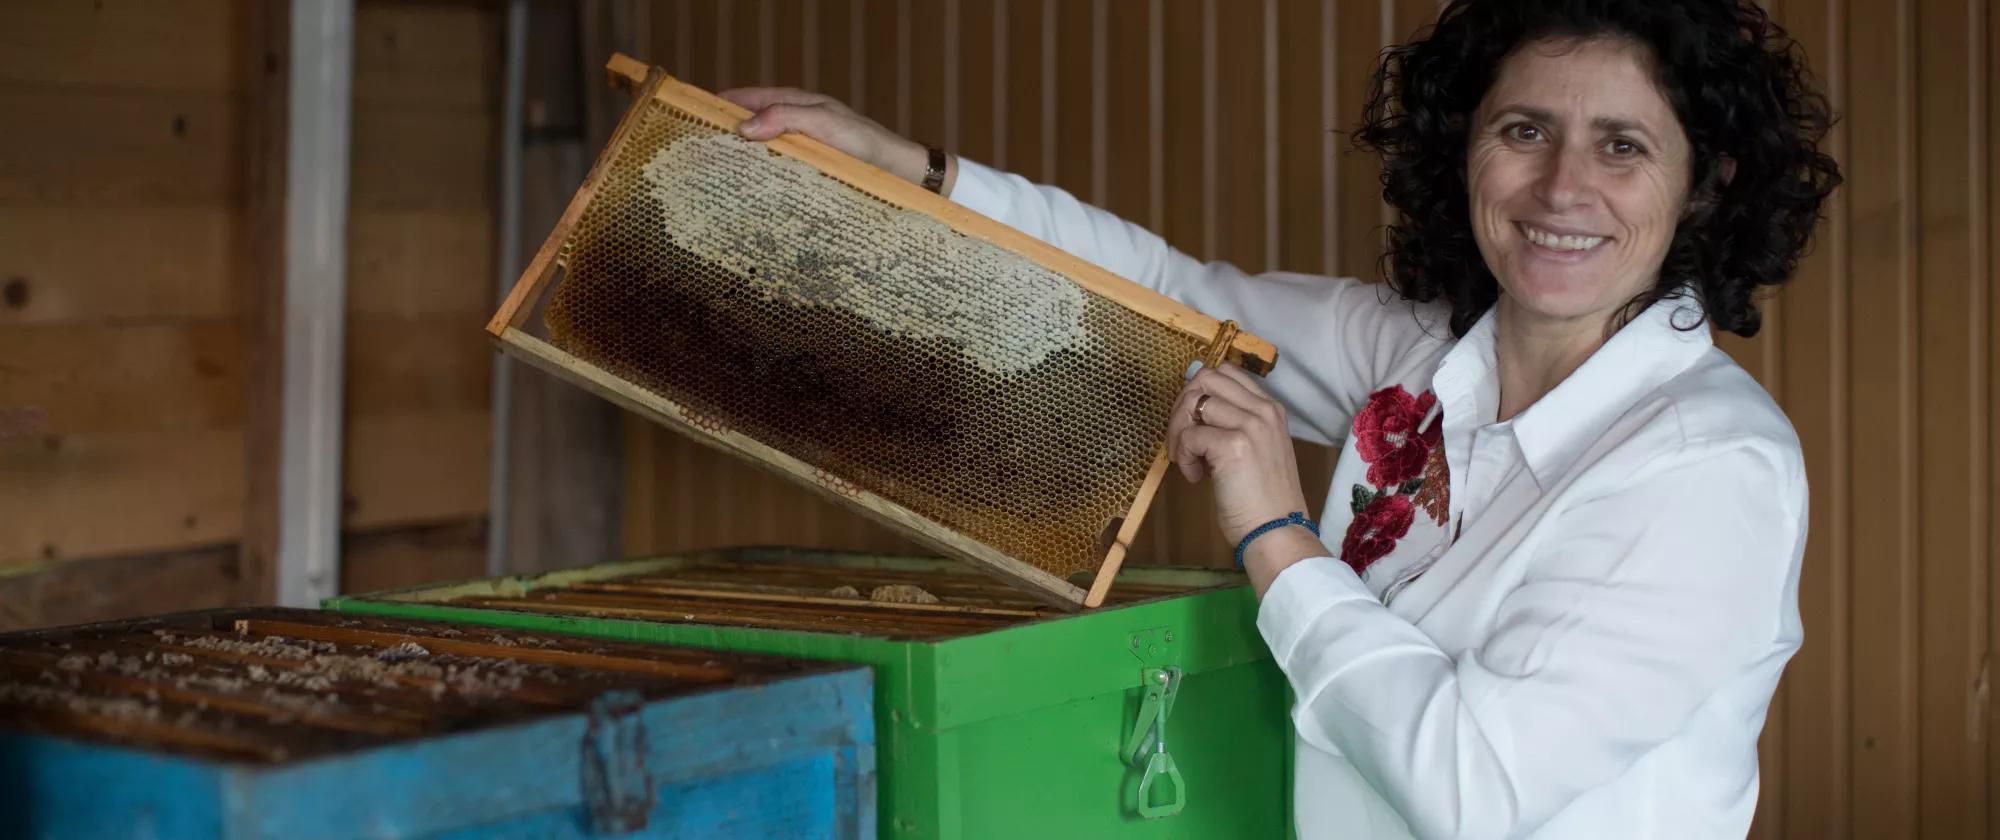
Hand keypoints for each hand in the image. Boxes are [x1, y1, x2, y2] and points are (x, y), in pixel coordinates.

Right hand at [716, 87, 952, 191]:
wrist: (902, 175)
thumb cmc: (868, 145)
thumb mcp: (825, 124)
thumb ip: (786, 118)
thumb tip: (742, 127)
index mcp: (796, 105)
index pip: (746, 99)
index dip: (718, 106)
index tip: (690, 120)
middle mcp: (796, 127)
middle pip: (749, 127)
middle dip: (723, 137)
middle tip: (694, 157)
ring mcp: (802, 151)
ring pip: (760, 153)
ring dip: (740, 164)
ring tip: (712, 180)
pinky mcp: (809, 175)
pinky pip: (776, 175)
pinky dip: (759, 182)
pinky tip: (748, 197)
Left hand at [1166, 366, 1321, 570]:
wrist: (1277, 530)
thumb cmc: (1264, 499)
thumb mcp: (1257, 449)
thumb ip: (1235, 425)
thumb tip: (1195, 410)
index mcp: (1270, 409)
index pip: (1226, 373)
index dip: (1199, 393)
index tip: (1194, 422)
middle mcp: (1263, 410)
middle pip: (1206, 378)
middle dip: (1183, 405)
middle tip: (1183, 438)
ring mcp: (1249, 425)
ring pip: (1194, 403)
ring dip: (1179, 432)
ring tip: (1189, 461)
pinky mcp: (1232, 445)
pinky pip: (1190, 435)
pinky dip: (1184, 457)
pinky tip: (1197, 477)